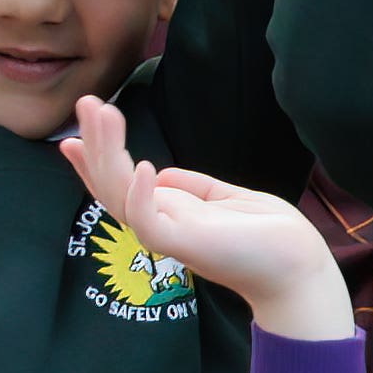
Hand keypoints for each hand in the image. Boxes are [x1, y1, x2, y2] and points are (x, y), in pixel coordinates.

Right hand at [64, 96, 354, 336]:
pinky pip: (149, 222)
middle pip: (113, 183)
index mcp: (171, 213)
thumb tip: (161, 172)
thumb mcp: (226, 198)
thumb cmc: (270, 237)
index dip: (95, 160)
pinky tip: (144, 166)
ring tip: (104, 114)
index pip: (120, 185)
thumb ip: (194, 187)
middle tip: (86, 102)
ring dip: (110, 153)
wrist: (300, 270)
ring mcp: (171, 235)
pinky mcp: (185, 245)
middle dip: (97, 143)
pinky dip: (143, 194)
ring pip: (121, 195)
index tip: (72, 135)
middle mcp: (163, 223)